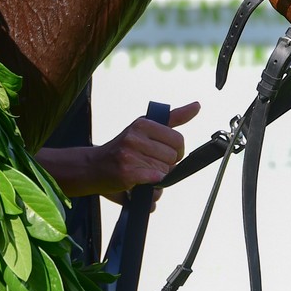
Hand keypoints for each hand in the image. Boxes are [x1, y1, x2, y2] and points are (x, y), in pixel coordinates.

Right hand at [36, 102, 202, 200]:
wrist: (93, 167)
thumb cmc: (122, 148)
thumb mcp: (145, 127)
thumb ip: (173, 118)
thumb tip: (197, 105)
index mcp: (142, 123)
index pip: (178, 139)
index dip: (176, 151)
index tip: (165, 153)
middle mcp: (135, 136)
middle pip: (172, 157)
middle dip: (166, 165)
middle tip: (149, 164)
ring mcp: (130, 155)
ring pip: (165, 171)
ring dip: (158, 176)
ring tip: (142, 171)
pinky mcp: (127, 173)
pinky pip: (156, 181)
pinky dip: (152, 185)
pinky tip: (140, 180)